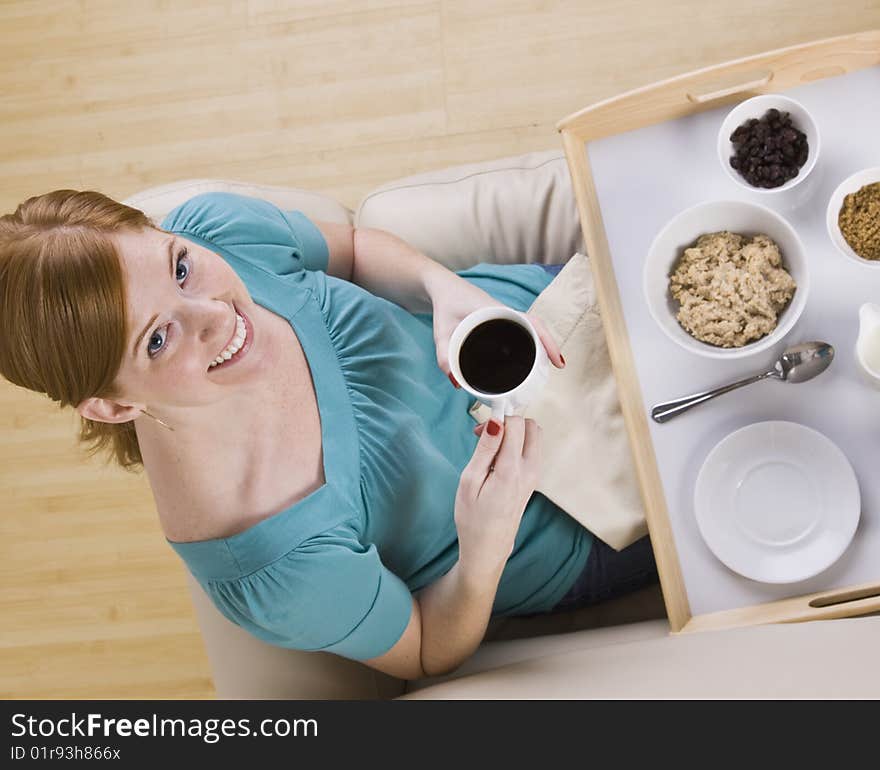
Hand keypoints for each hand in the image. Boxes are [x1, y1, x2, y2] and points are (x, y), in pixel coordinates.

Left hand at [430, 278, 564, 386]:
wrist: (442, 287)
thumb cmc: (444, 305)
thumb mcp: (441, 332)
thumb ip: (444, 357)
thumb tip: (456, 382)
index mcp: (496, 311)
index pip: (531, 323)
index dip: (546, 341)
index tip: (557, 360)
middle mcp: (504, 312)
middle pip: (536, 327)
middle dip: (549, 345)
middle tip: (557, 367)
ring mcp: (504, 314)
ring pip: (530, 327)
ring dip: (541, 343)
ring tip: (546, 365)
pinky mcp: (500, 318)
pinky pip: (521, 328)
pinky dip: (530, 340)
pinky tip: (530, 356)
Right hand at [454, 416, 542, 581]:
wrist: (488, 547)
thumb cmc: (473, 518)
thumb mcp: (469, 481)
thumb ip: (485, 449)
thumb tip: (495, 421)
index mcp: (511, 469)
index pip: (516, 424)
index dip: (497, 419)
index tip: (480, 430)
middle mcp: (529, 470)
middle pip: (532, 426)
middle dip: (510, 422)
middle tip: (487, 434)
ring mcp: (534, 476)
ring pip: (535, 437)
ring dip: (515, 433)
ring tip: (490, 448)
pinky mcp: (533, 480)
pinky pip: (531, 451)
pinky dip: (517, 445)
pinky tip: (497, 459)